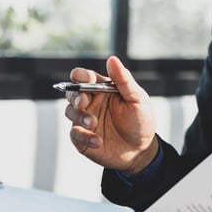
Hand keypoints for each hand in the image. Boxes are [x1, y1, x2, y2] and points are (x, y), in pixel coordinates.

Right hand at [65, 56, 158, 173]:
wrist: (141, 151)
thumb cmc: (141, 122)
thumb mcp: (138, 100)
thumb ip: (124, 80)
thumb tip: (112, 59)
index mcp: (102, 89)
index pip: (85, 77)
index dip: (81, 76)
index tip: (84, 79)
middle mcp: (91, 103)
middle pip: (72, 93)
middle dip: (75, 96)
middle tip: (83, 103)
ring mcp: (85, 121)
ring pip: (70, 112)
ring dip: (80, 116)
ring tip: (94, 124)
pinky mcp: (83, 139)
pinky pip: (75, 134)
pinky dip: (84, 137)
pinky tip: (98, 141)